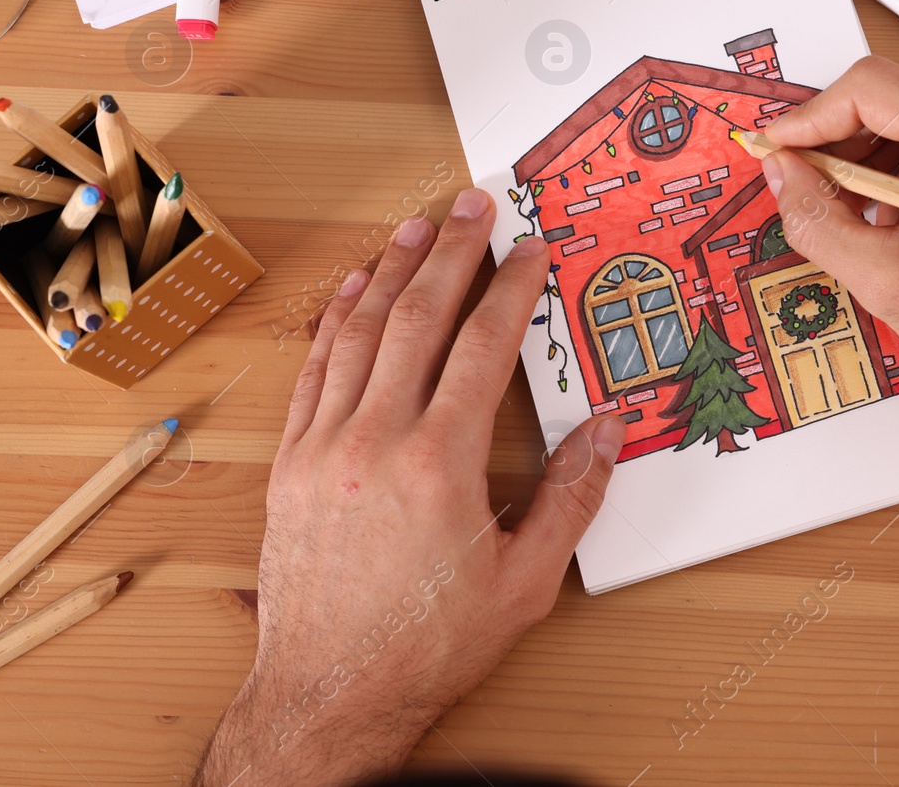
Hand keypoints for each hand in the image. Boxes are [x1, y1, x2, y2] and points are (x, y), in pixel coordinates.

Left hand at [193, 189, 626, 786]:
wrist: (328, 692)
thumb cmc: (426, 645)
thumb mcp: (525, 582)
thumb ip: (571, 497)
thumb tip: (608, 431)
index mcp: (438, 462)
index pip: (482, 345)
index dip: (509, 286)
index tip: (527, 249)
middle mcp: (373, 439)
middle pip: (418, 317)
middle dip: (450, 252)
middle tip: (472, 205)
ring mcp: (323, 445)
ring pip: (358, 332)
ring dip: (390, 270)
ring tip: (416, 225)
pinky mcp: (290, 463)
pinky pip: (313, 369)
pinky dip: (334, 320)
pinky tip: (350, 290)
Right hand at [760, 57, 898, 413]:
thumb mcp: (884, 278)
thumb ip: (816, 218)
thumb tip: (781, 172)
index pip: (872, 87)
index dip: (811, 116)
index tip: (779, 146)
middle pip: (892, 92)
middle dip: (840, 138)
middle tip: (807, 185)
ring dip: (874, 151)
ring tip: (863, 214)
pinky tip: (898, 210)